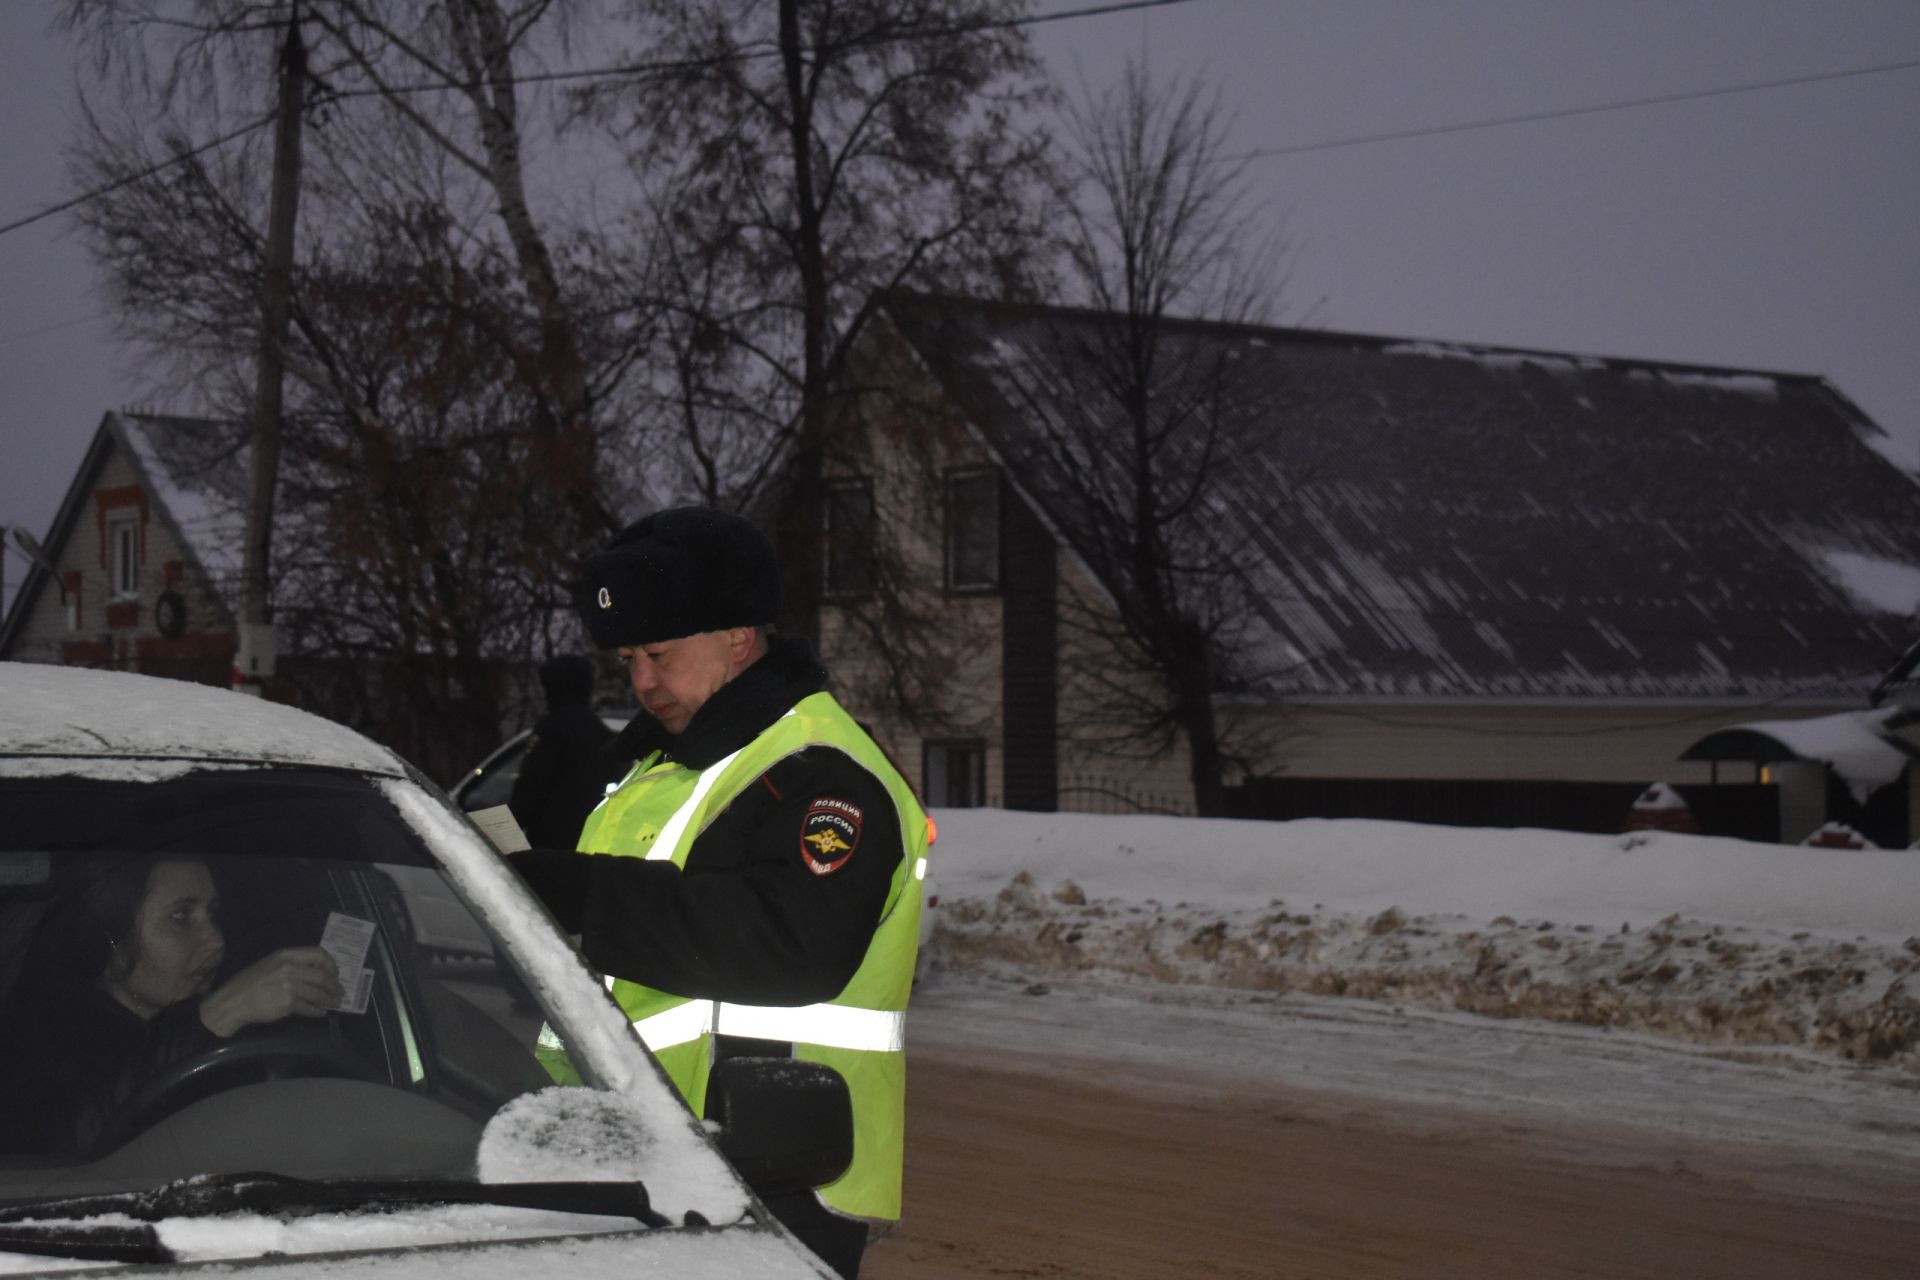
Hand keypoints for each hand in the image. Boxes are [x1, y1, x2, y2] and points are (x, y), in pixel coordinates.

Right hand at [198, 946, 343, 1037]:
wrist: (232, 1002)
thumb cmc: (249, 983)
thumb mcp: (270, 964)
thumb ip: (292, 965)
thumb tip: (315, 973)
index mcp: (286, 955)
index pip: (318, 954)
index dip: (330, 964)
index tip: (335, 973)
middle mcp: (289, 968)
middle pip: (322, 976)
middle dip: (334, 986)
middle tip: (340, 993)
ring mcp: (289, 986)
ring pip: (318, 993)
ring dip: (329, 1000)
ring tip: (335, 1003)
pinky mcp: (287, 1003)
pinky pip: (308, 1007)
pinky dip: (317, 1011)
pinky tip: (320, 1013)